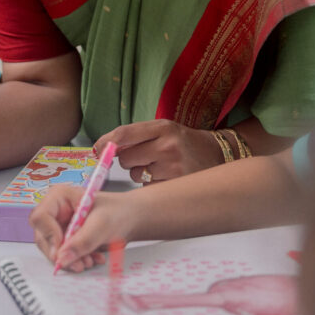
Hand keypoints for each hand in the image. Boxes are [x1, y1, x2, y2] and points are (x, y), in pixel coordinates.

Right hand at [29, 185, 136, 272]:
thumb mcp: (101, 225)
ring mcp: (59, 226)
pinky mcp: (66, 239)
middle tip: (80, 263)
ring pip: (52, 249)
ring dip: (70, 259)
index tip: (63, 249)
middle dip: (61, 253)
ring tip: (90, 261)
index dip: (49, 234)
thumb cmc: (118, 212)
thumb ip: (82, 241)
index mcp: (59, 197)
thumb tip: (62, 258)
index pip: (40, 217)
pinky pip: (63, 255)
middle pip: (43, 236)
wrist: (131, 219)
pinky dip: (77, 260)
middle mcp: (55, 211)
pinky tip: (92, 258)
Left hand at [95, 120, 221, 182]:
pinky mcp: (176, 186)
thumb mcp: (164, 129)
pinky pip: (148, 187)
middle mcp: (168, 146)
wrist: (218, 154)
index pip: (124, 134)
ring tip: (160, 166)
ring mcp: (173, 168)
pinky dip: (152, 184)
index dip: (105, 142)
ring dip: (141, 172)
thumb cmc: (184, 142)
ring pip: (135, 175)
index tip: (95, 149)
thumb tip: (104, 148)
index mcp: (163, 127)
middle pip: (126, 158)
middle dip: (128, 159)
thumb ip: (137, 136)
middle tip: (145, 157)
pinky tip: (167, 177)